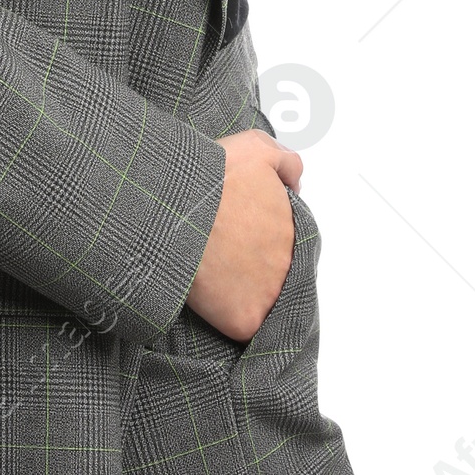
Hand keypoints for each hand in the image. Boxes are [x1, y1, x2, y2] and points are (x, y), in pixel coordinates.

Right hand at [185, 129, 301, 342]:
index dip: (259, 237)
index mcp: (291, 225)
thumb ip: (285, 162)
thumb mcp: (255, 148)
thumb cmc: (212, 176)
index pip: (284, 240)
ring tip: (211, 275)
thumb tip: (295, 182)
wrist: (178, 206)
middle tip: (222, 252)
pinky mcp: (245, 319)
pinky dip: (229, 317)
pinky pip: (243, 326)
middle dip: (252, 263)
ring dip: (241, 289)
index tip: (239, 234)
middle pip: (274, 270)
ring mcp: (269, 293)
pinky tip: (210, 300)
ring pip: (261, 298)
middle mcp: (288, 262)